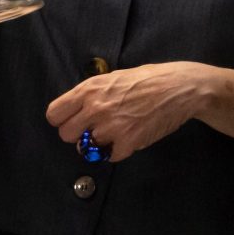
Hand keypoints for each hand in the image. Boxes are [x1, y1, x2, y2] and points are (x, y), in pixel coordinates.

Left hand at [44, 61, 215, 162]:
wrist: (178, 88)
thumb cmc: (145, 80)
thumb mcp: (110, 78)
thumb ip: (89, 95)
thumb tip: (74, 111)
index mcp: (88, 90)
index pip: (54, 114)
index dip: (62, 120)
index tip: (72, 121)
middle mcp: (95, 109)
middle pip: (66, 134)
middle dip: (78, 134)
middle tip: (93, 130)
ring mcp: (111, 127)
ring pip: (87, 147)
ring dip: (99, 144)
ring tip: (113, 133)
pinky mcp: (129, 142)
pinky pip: (110, 156)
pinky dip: (117, 151)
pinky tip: (127, 140)